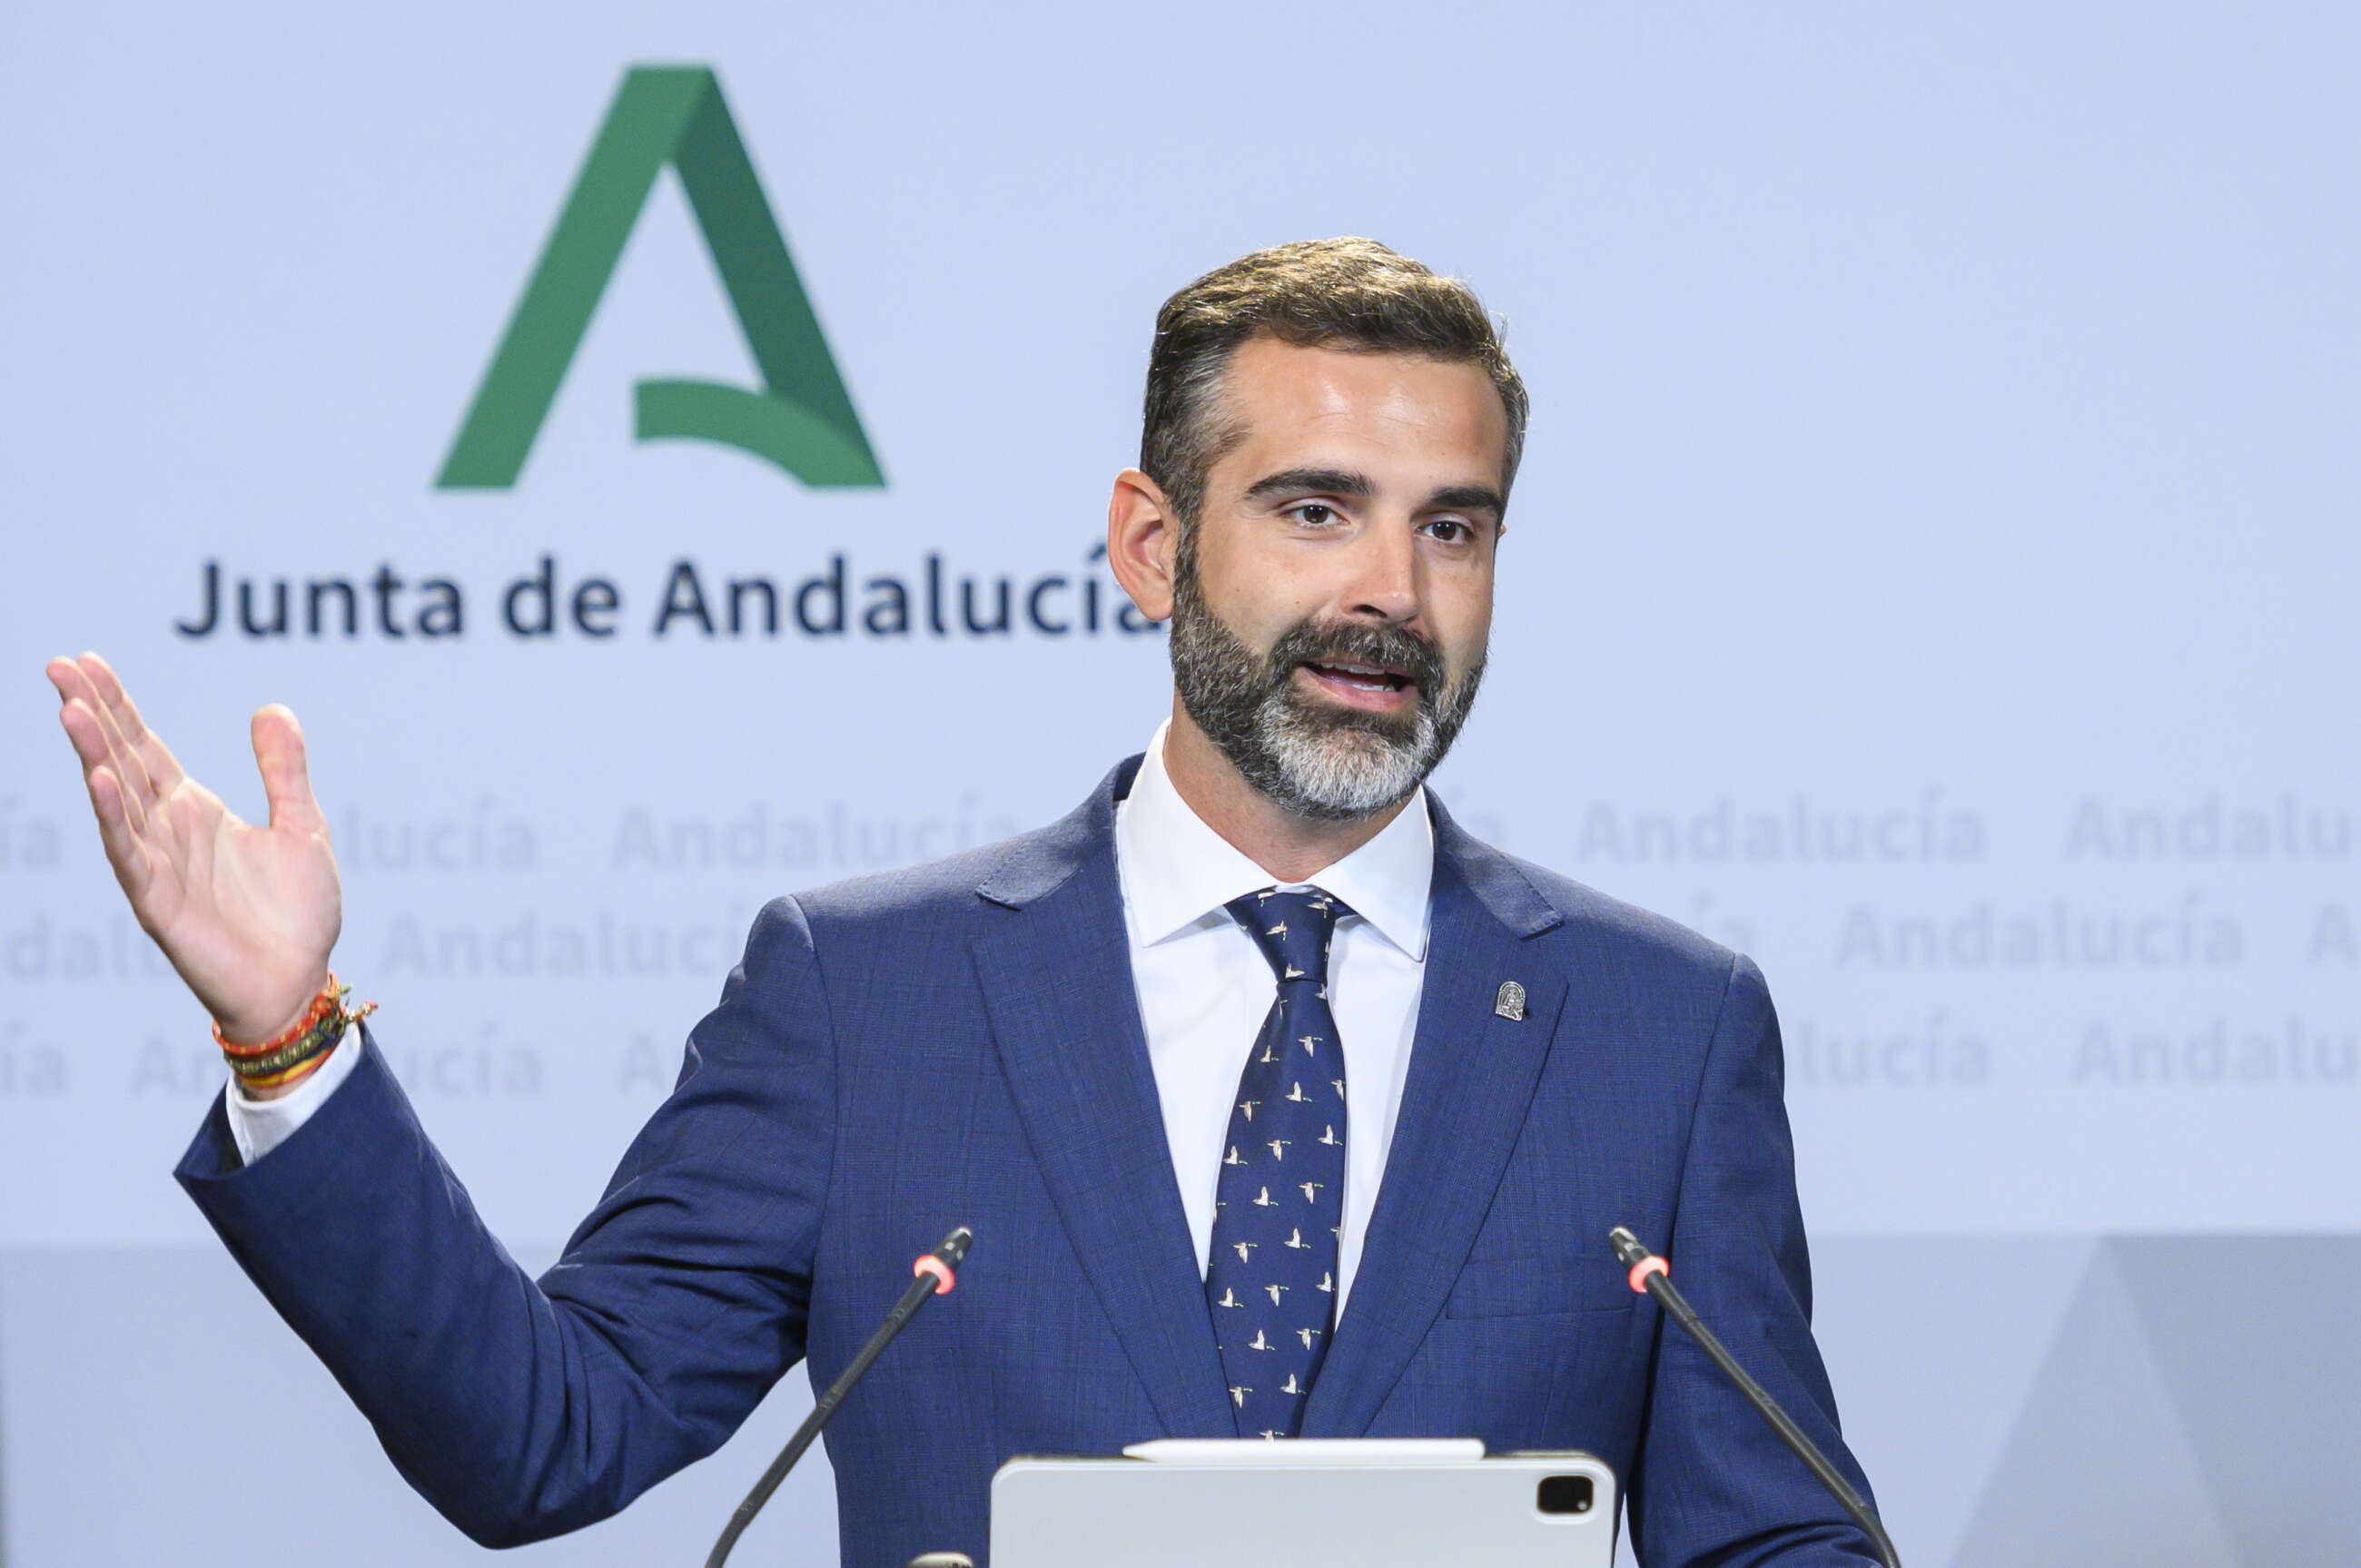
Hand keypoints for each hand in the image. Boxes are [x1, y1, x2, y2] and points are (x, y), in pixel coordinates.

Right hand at [44, 652, 342, 1052]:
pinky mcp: (157, 902)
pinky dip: (115, 817)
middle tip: (59, 666)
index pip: (146, 746)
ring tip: (71, 710)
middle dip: (92, 715)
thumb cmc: (296, 915)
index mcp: (194, 810)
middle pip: (121, 761)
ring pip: (116, 801)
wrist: (299, 983)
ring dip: (94, 756)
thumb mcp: (301, 827)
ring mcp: (157, 865)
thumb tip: (271, 708)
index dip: (118, 705)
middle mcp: (167, 831)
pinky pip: (131, 854)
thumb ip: (284, 771)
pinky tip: (102, 781)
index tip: (88, 662)